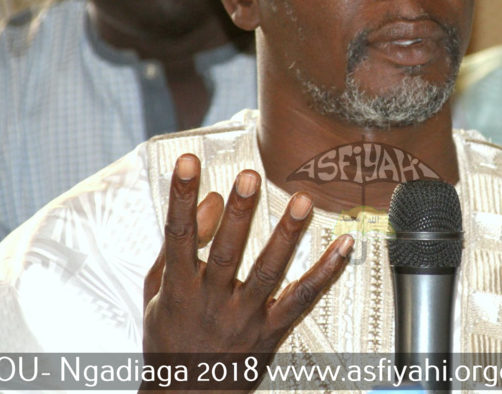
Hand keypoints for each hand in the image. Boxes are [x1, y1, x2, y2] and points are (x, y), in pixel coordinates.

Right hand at [141, 154, 353, 390]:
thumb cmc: (169, 338)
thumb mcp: (158, 292)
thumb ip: (179, 245)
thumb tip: (209, 199)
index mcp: (178, 289)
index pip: (177, 235)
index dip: (180, 197)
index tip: (188, 162)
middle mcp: (210, 302)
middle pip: (225, 254)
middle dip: (239, 214)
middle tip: (250, 177)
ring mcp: (243, 318)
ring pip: (267, 273)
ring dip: (286, 236)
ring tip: (301, 201)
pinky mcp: (271, 332)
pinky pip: (302, 299)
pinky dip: (326, 271)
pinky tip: (343, 245)